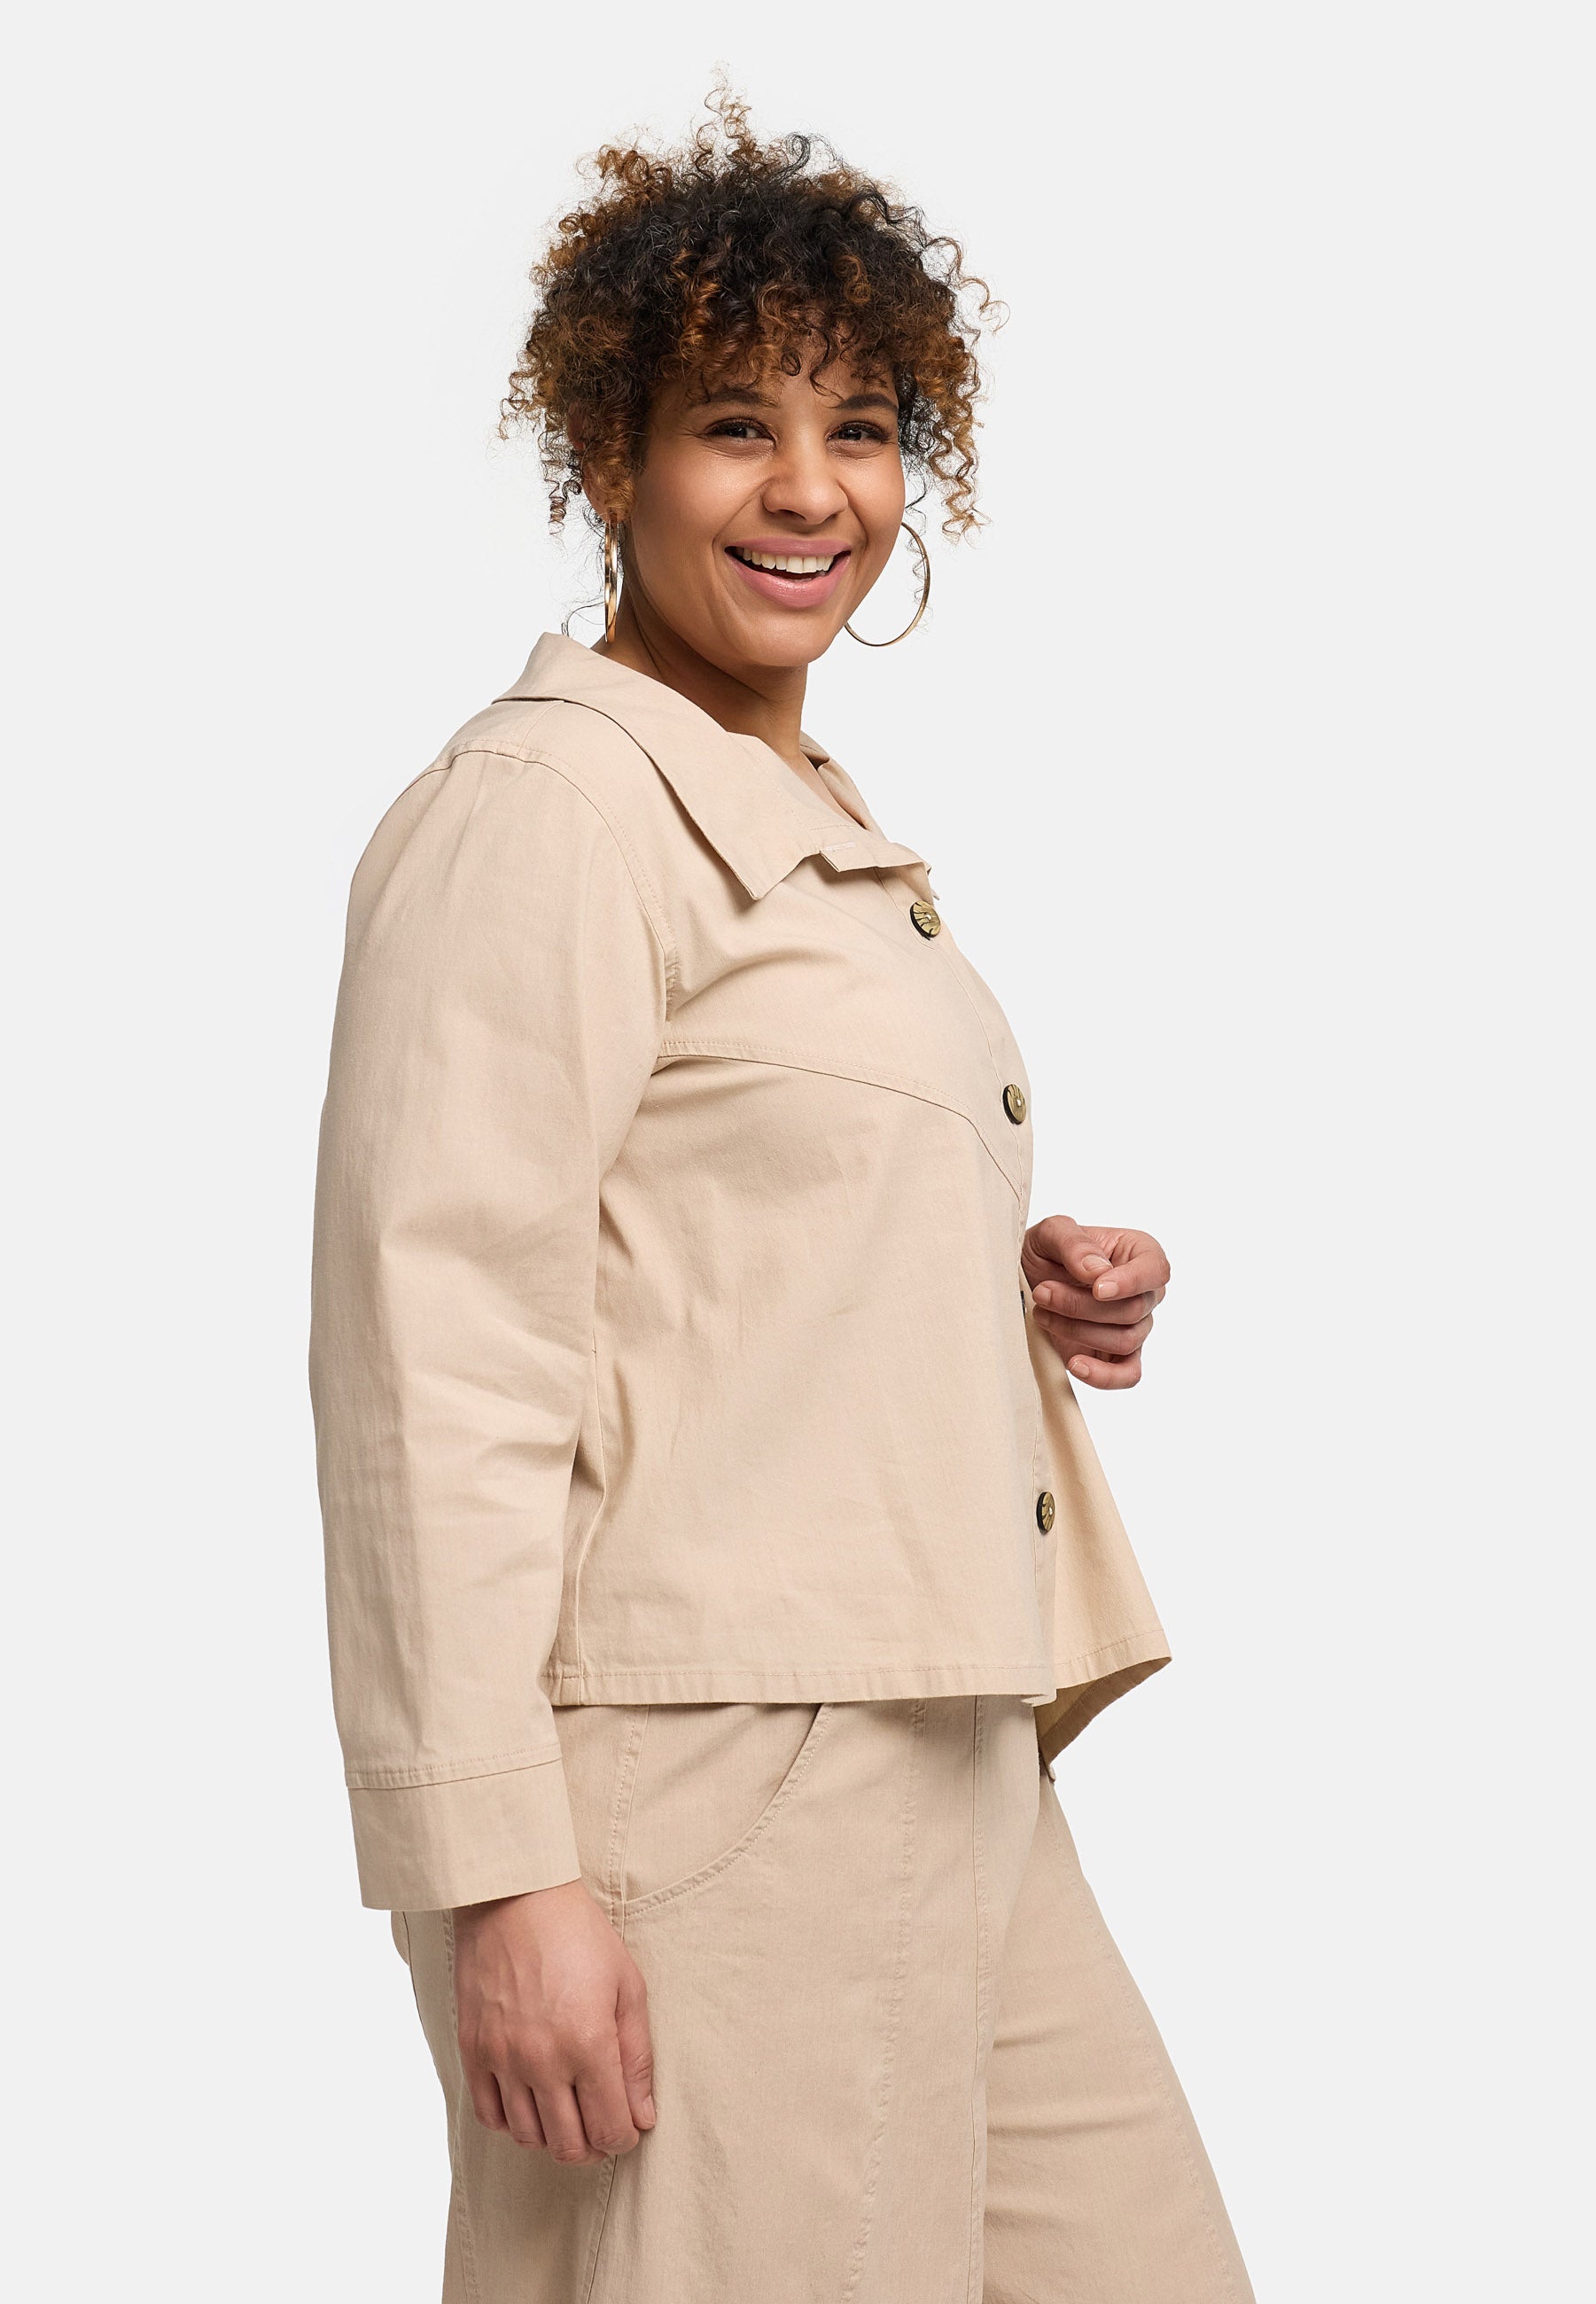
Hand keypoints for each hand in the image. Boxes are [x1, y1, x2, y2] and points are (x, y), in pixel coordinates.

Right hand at [451, 1879, 655, 2162]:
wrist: (516, 1897)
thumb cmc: (580, 1936)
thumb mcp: (627, 1986)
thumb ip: (637, 2057)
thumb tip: (643, 2116)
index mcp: (589, 2044)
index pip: (610, 2129)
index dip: (625, 2138)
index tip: (628, 2126)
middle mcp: (543, 2060)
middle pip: (569, 2146)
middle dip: (593, 2146)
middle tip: (600, 2126)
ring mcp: (503, 2058)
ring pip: (528, 2137)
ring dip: (553, 2136)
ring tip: (567, 2113)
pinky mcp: (473, 2050)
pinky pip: (490, 2115)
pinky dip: (512, 2122)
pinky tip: (530, 2101)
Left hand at [1021, 1216, 1169, 1390]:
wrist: (1024, 1280)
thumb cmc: (1045, 1251)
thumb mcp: (1050, 1233)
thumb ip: (1074, 1243)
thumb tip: (1098, 1272)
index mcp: (1139, 1253)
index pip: (1156, 1270)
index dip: (1131, 1282)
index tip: (1096, 1288)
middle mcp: (1144, 1292)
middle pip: (1133, 1310)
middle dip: (1082, 1305)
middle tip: (1042, 1292)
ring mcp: (1134, 1326)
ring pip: (1125, 1340)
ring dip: (1078, 1330)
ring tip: (1042, 1314)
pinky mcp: (1117, 1356)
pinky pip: (1127, 1374)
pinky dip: (1103, 1375)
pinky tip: (1074, 1364)